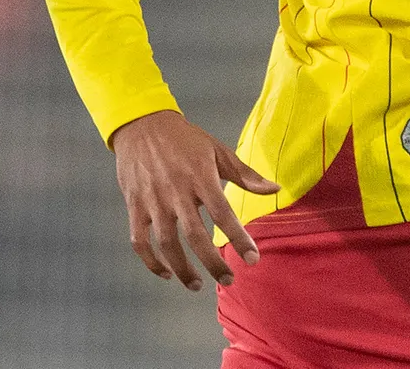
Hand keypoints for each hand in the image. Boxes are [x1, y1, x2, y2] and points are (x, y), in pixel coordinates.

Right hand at [110, 109, 278, 290]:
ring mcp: (153, 200)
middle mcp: (176, 191)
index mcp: (200, 177)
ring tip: (197, 285)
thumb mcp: (217, 151)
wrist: (141, 125)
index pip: (223, 213)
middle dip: (212, 263)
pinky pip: (140, 241)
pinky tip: (167, 273)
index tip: (253, 259)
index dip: (239, 238)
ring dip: (182, 269)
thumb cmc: (185, 140)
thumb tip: (275, 190)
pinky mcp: (134, 206)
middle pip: (195, 236)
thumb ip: (246, 174)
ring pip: (167, 244)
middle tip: (228, 280)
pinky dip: (151, 262)